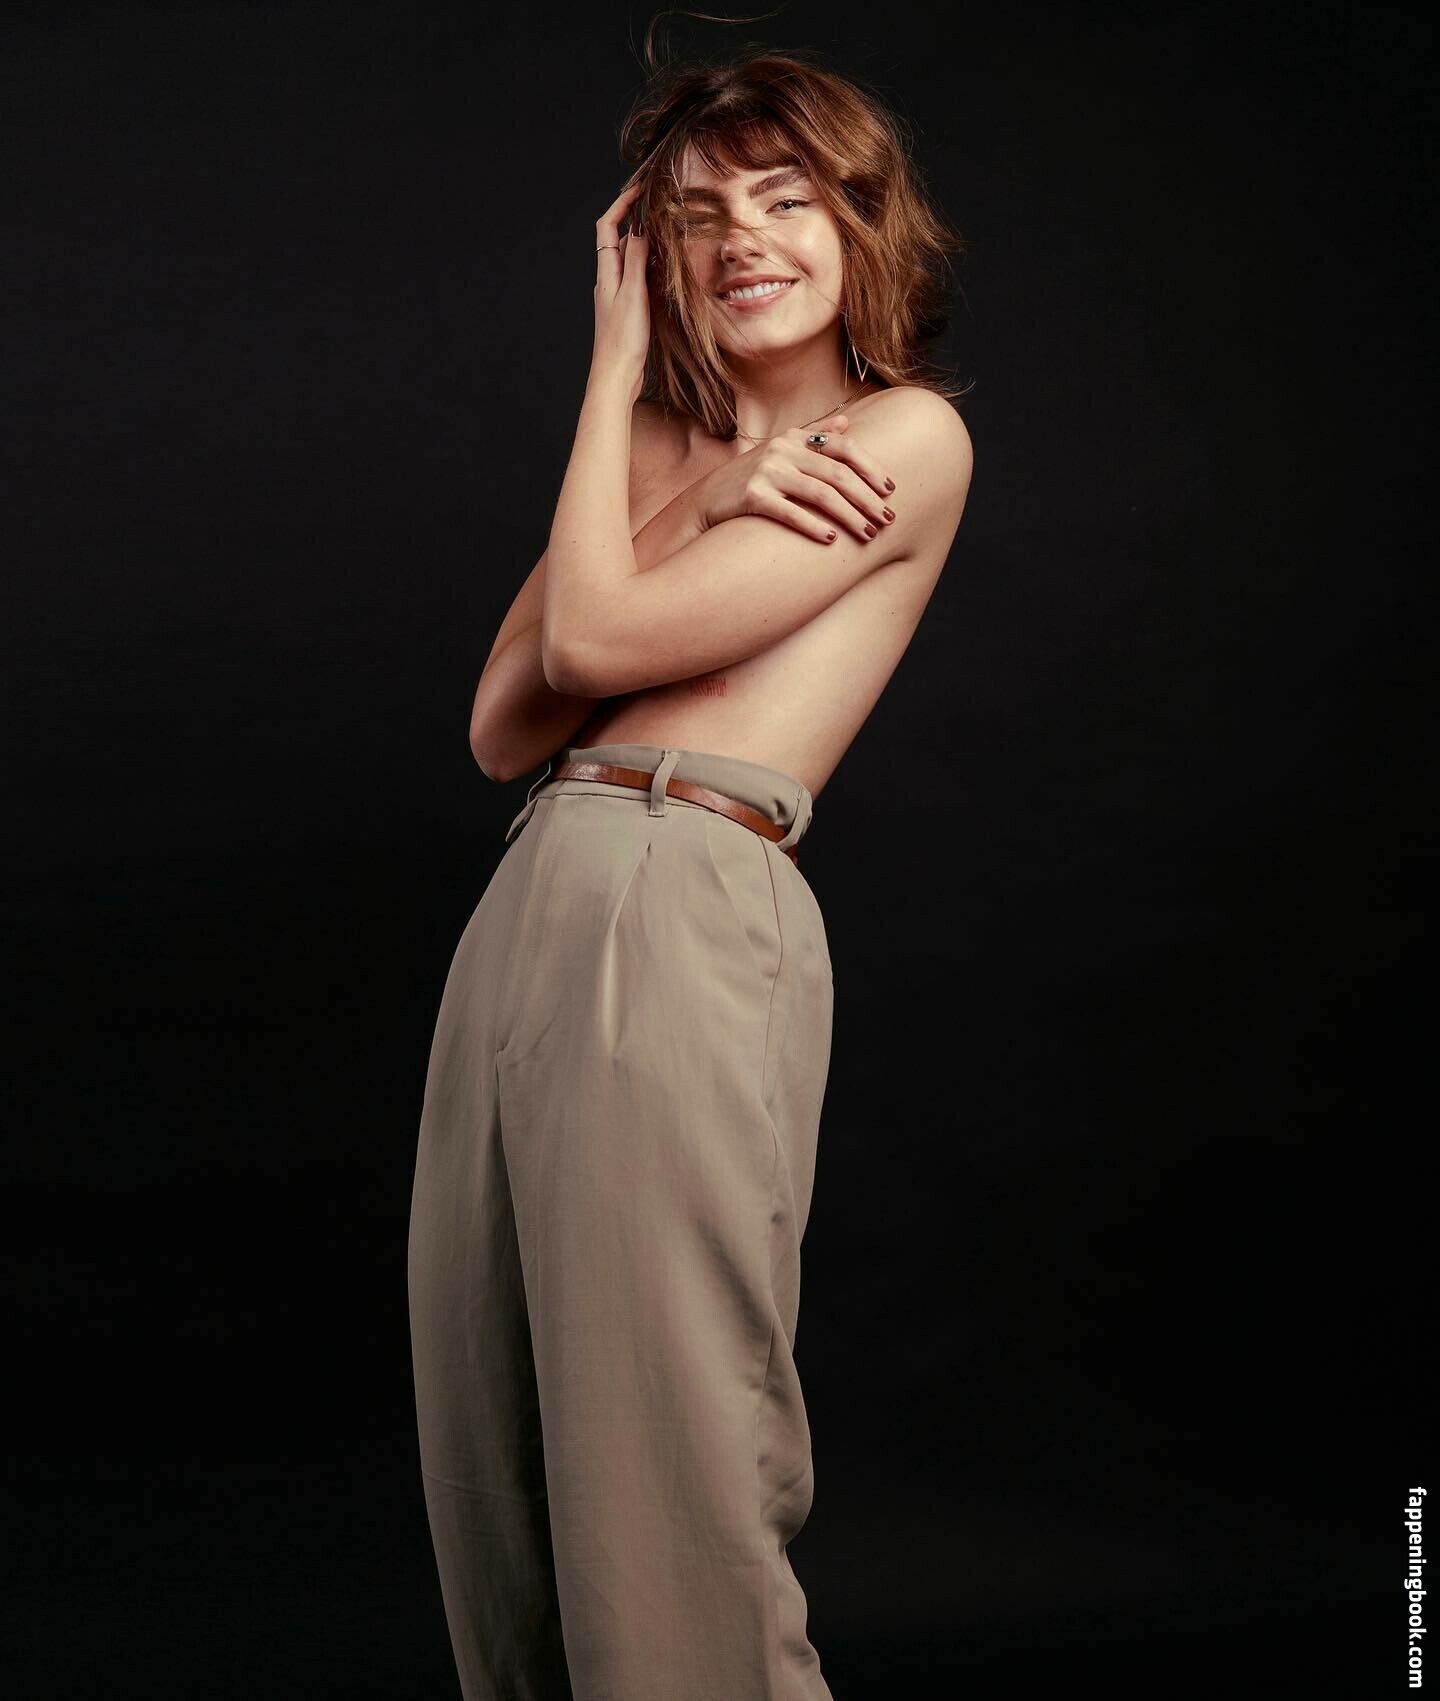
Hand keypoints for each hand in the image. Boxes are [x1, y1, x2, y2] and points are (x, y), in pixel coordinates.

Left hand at [591, 182, 650, 401]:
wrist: (616, 376)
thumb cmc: (623, 340)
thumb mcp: (633, 294)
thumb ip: (636, 261)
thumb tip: (639, 227)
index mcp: (606, 273)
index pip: (607, 226)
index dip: (622, 203)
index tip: (641, 188)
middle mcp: (608, 280)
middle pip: (619, 239)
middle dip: (636, 219)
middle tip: (659, 205)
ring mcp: (617, 295)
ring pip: (630, 259)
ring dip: (645, 243)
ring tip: (667, 232)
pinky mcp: (626, 309)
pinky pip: (637, 278)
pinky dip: (649, 266)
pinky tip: (664, 270)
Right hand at [696, 414, 897, 543]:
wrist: (707, 500)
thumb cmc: (751, 479)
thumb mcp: (781, 452)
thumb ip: (813, 436)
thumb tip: (847, 423)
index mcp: (794, 438)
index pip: (843, 447)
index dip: (870, 468)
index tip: (890, 490)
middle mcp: (782, 450)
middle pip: (837, 473)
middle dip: (867, 499)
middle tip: (887, 520)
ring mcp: (766, 472)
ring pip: (821, 494)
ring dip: (849, 516)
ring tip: (868, 534)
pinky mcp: (752, 497)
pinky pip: (791, 513)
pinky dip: (814, 526)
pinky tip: (832, 540)